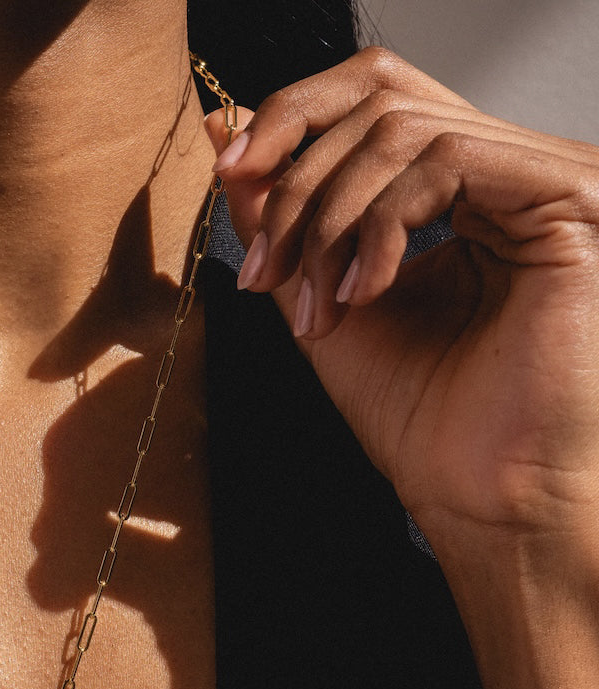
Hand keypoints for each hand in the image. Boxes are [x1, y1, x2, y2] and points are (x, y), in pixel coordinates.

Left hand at [205, 48, 598, 568]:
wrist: (473, 491)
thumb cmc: (415, 414)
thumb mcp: (319, 292)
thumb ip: (281, 212)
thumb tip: (227, 128)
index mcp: (456, 188)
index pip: (375, 95)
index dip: (293, 115)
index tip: (233, 175)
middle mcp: (505, 171)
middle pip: (381, 94)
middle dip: (298, 181)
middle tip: (267, 269)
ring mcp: (540, 179)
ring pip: (402, 130)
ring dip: (328, 221)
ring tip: (316, 305)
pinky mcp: (569, 198)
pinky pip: (446, 162)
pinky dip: (378, 227)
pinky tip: (363, 294)